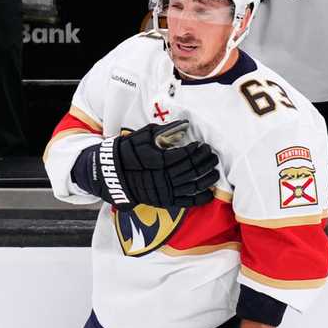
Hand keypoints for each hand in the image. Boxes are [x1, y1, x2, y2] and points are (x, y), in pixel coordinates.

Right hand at [91, 120, 219, 208]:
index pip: (182, 156)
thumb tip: (184, 125)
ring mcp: (164, 191)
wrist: (113, 175)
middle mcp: (162, 178)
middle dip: (203, 161)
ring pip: (191, 186)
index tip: (201, 144)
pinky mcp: (164, 202)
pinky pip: (186, 202)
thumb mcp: (143, 136)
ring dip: (206, 178)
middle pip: (190, 170)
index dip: (194, 150)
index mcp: (157, 161)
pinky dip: (199, 198)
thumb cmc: (128, 152)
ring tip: (215, 170)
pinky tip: (210, 192)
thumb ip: (164, 132)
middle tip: (211, 154)